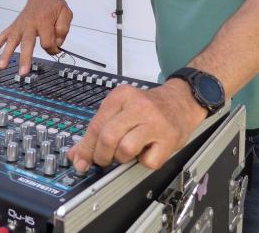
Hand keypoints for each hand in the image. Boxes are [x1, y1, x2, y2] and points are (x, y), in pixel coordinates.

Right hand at [0, 0, 72, 74]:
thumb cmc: (55, 6)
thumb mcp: (66, 14)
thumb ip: (63, 30)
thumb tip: (56, 44)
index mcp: (44, 21)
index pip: (48, 42)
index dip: (53, 48)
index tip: (56, 48)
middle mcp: (30, 24)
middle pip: (27, 43)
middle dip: (25, 58)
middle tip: (23, 72)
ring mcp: (20, 25)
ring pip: (12, 40)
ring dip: (6, 54)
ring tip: (1, 66)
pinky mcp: (14, 26)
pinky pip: (3, 35)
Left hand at [68, 79, 206, 170]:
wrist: (182, 101)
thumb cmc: (149, 108)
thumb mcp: (121, 111)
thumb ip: (97, 130)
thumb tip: (76, 154)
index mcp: (121, 96)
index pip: (96, 125)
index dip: (85, 148)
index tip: (81, 161)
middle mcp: (138, 106)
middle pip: (108, 137)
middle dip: (101, 156)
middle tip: (104, 160)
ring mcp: (155, 122)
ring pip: (126, 149)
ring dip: (122, 158)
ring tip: (128, 152)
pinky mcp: (169, 138)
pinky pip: (148, 161)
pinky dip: (144, 162)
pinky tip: (147, 151)